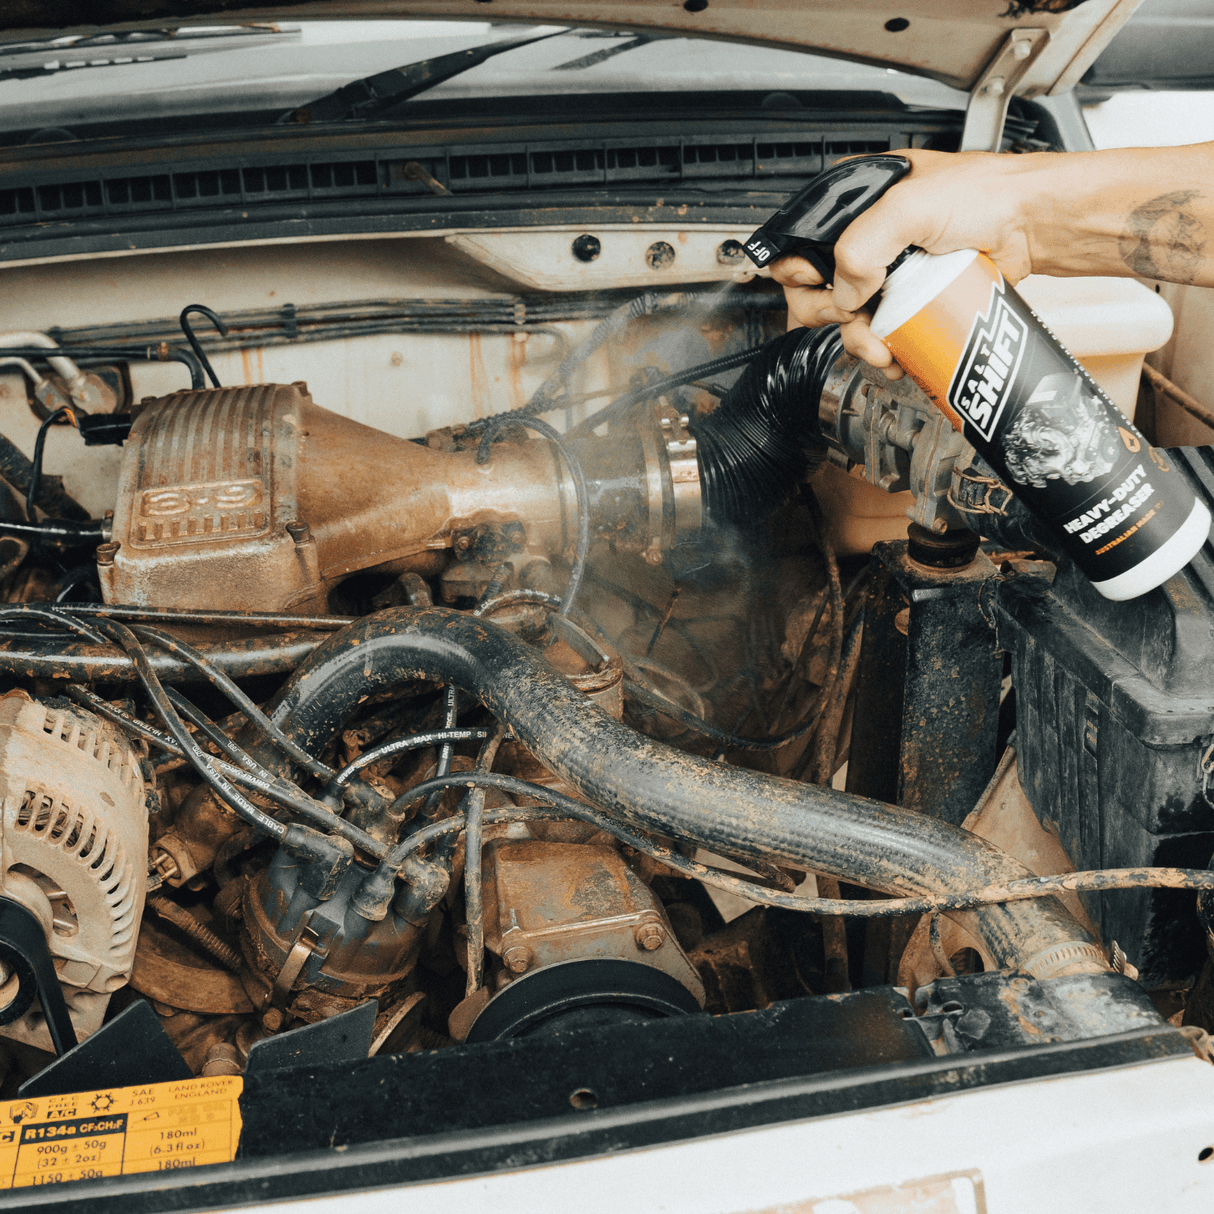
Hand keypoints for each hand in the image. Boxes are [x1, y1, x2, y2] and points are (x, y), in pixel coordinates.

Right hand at [770, 148, 1036, 375]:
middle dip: (830, 314)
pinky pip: (879, 332)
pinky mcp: (909, 300)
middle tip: (853, 315)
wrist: (1032, 225)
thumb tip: (843, 292)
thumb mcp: (910, 206)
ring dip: (857, 340)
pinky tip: (894, 353)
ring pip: (847, 318)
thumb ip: (863, 246)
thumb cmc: (986, 195)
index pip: (798, 243)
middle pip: (815, 289)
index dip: (800, 272)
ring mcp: (886, 271)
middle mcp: (865, 237)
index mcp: (854, 202)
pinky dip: (880, 350)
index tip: (820, 285)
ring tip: (881, 346)